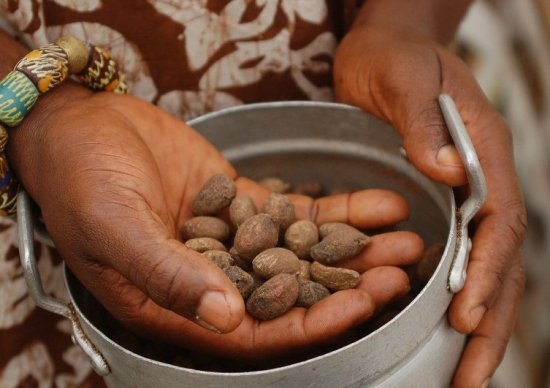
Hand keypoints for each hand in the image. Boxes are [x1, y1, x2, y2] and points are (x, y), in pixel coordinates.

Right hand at [8, 90, 420, 357]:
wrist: (79, 127)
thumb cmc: (80, 182)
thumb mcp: (116, 229)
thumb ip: (170, 274)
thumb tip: (228, 317)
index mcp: (178, 305)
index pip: (259, 331)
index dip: (313, 321)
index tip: (363, 303)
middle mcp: (212, 279)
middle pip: (294, 293)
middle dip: (350, 285)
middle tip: (400, 269)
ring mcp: (232, 239)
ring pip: (305, 253)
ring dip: (355, 248)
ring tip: (405, 237)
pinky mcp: (242, 203)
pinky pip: (296, 212)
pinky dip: (336, 209)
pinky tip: (378, 203)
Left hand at [334, 26, 526, 386]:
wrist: (385, 46)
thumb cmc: (391, 56)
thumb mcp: (401, 77)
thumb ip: (421, 121)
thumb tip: (449, 173)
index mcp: (482, 151)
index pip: (497, 222)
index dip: (485, 273)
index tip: (464, 319)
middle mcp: (481, 179)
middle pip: (499, 260)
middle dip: (489, 321)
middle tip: (470, 380)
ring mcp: (464, 194)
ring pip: (482, 268)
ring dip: (477, 325)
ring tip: (462, 378)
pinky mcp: (439, 203)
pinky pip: (454, 258)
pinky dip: (453, 299)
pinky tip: (440, 335)